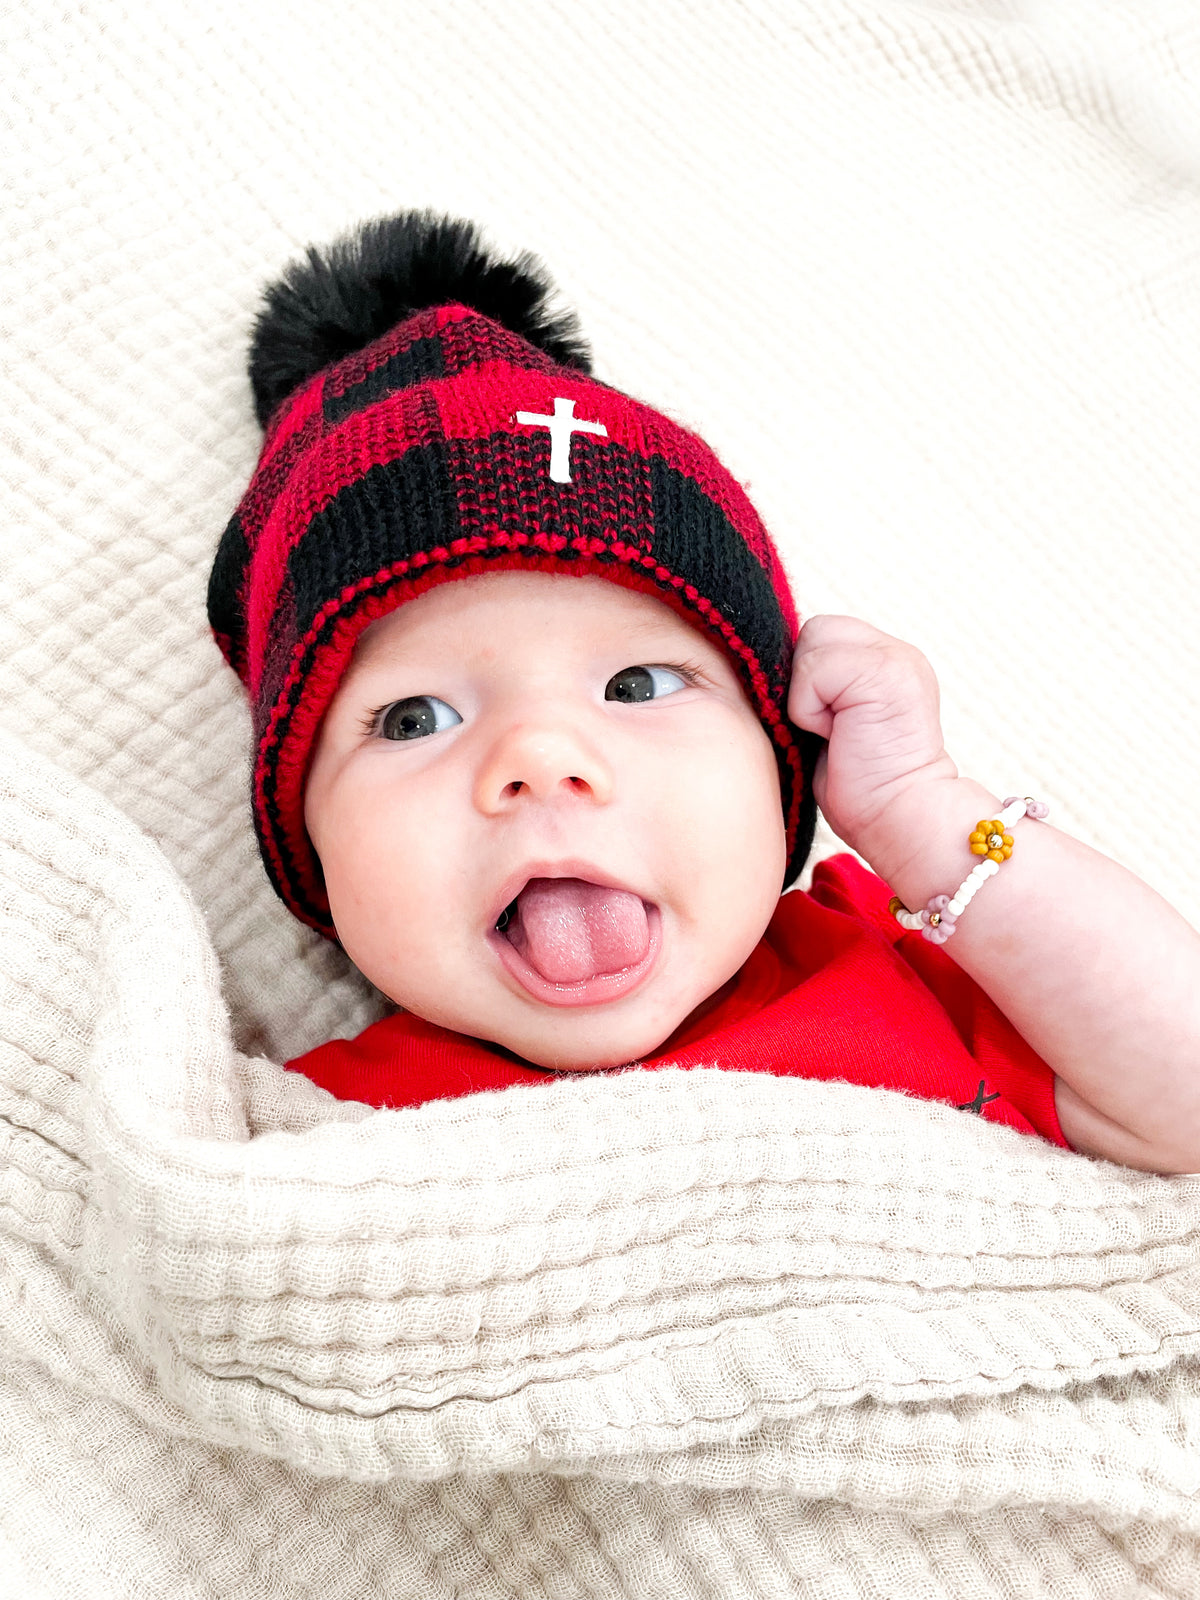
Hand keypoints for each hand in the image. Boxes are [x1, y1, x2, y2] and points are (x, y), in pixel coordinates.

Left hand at [787, 615, 957, 861]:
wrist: (899, 819)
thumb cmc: (861, 787)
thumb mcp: (836, 722)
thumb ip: (821, 685)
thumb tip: (773, 668)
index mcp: (887, 662)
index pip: (822, 634)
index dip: (808, 678)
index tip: (828, 725)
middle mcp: (896, 652)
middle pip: (815, 630)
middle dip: (807, 680)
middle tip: (832, 728)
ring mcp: (894, 657)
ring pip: (812, 640)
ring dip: (808, 695)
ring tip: (836, 732)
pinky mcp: (882, 671)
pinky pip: (813, 669)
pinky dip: (809, 708)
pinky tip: (838, 736)